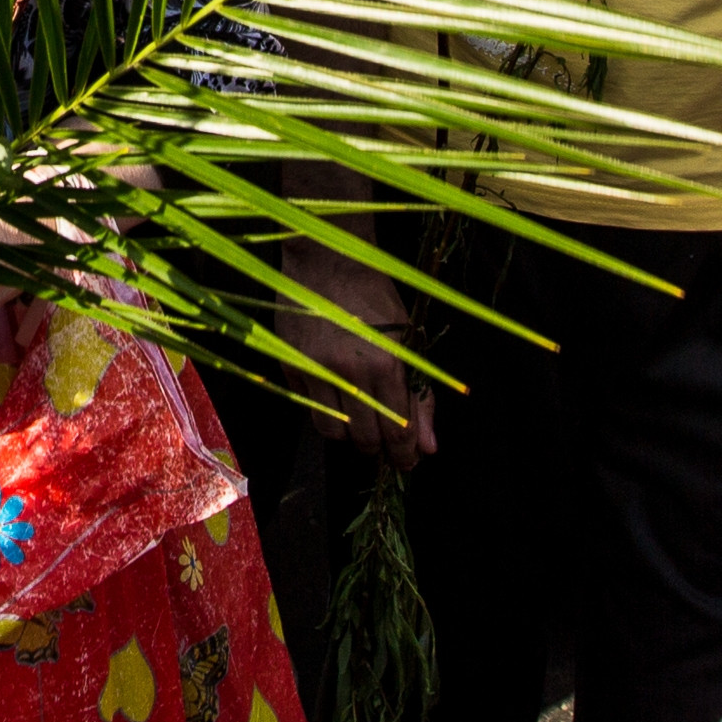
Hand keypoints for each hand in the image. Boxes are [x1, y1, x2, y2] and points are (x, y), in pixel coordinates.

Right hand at [283, 257, 434, 467]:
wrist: (328, 259)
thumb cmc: (375, 298)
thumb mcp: (408, 342)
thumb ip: (420, 397)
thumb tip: (430, 448)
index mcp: (387, 363)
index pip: (399, 430)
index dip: (406, 454)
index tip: (409, 462)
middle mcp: (351, 371)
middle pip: (366, 439)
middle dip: (379, 450)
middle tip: (384, 447)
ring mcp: (317, 369)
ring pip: (334, 432)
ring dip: (350, 437)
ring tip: (359, 424)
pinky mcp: (292, 365)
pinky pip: (309, 409)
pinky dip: (326, 414)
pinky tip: (336, 400)